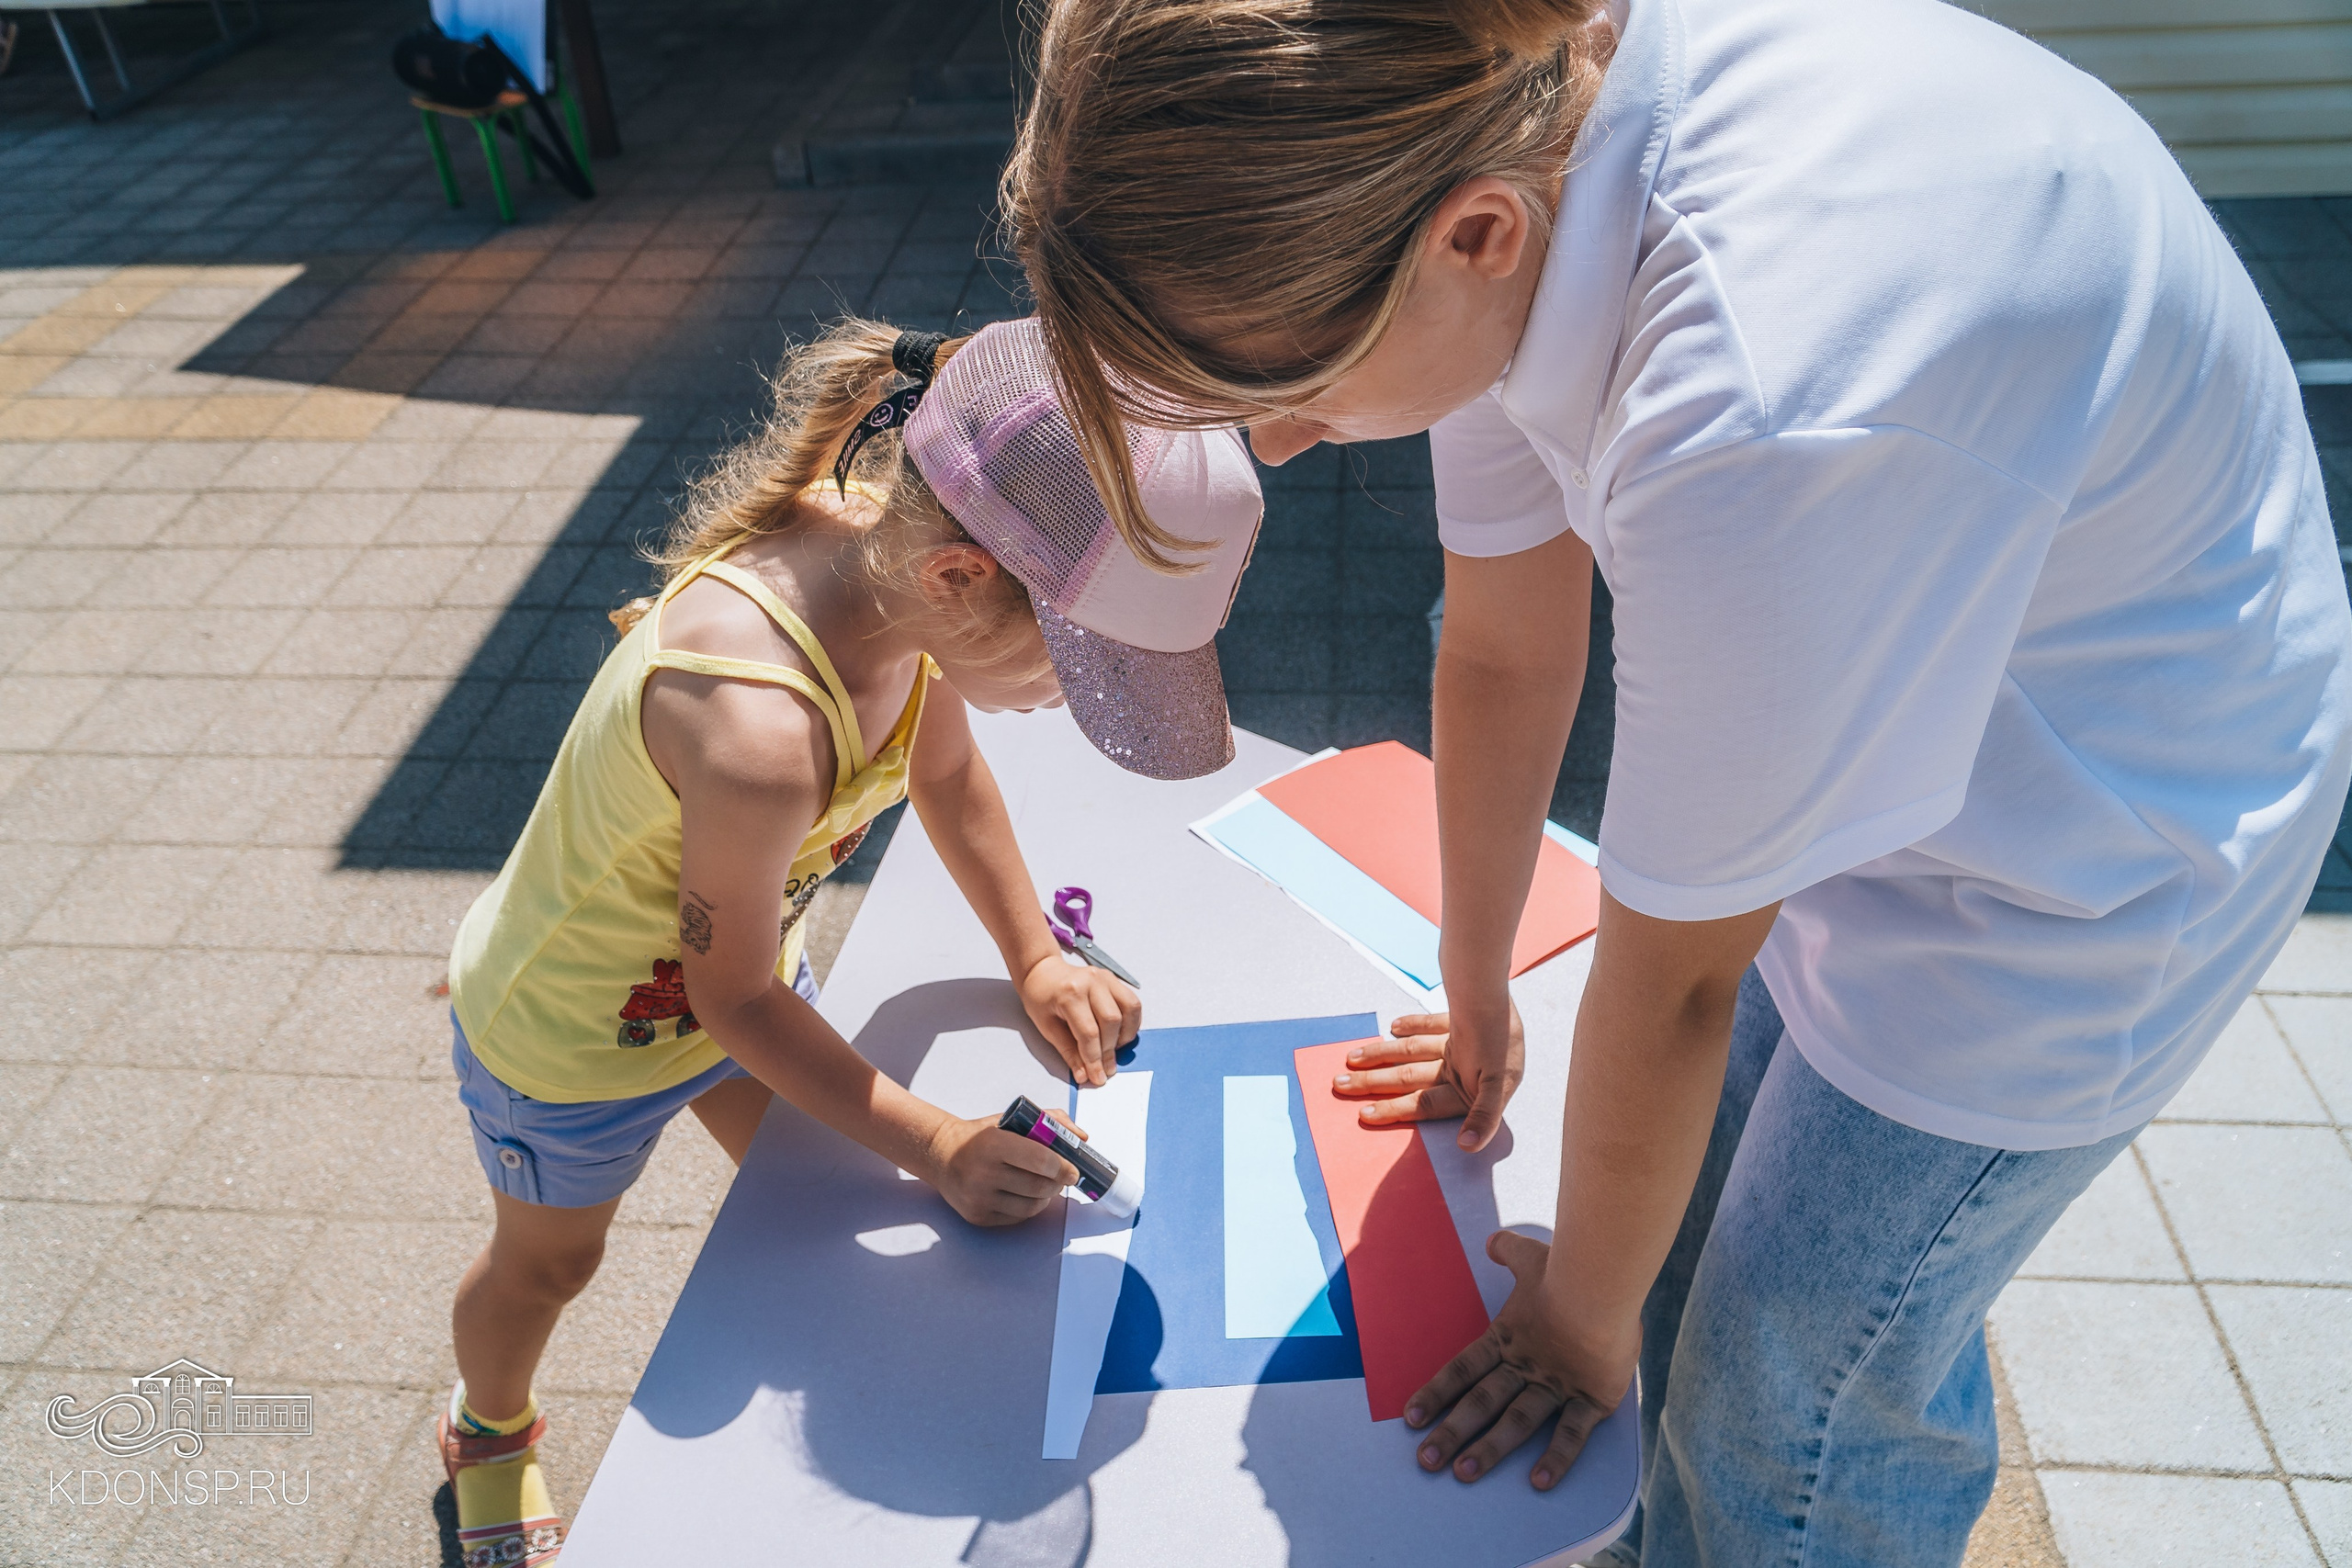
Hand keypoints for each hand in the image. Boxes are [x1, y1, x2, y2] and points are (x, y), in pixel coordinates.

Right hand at [925, 1113, 1078, 1226]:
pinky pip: (1017, 1217)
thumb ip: (1049, 1121)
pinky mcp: (978, 1216)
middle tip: (1065, 1177)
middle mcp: (983, 1172)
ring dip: (1047, 1197)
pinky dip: (1030, 1207)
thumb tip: (1081, 1138)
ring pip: (1031, 1206)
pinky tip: (1028, 1195)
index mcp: (993, 1143)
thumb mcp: (1011, 1119)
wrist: (941, 1156)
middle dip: (1059, 1183)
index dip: (1063, 1166)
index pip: (1040, 1160)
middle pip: (1039, 1187)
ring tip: (1047, 1185)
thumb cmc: (980, 1137)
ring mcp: (979, 1198)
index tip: (1073, 1168)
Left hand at [1018, 953, 1140, 1087]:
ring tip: (1113, 1049)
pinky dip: (1131, 1022)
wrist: (1043, 972)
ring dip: (1125, 1036)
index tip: (1097, 1077)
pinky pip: (1132, 1003)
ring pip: (1129, 1010)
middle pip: (1111, 1022)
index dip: (1095, 1059)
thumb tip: (1084, 1074)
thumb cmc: (1040, 997)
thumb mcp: (1047, 1027)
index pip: (1089, 1033)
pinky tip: (1120, 1034)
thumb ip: (1068, 1051)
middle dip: (1110, 1051)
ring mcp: (1105, 978)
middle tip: (1106, 1069)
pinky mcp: (1113, 980)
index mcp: (1070, 994)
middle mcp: (1091, 982)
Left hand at [1330, 995, 1523, 1149]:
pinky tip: (1393, 1027)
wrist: (1501, 990)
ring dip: (1384, 1054)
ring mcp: (1460, 1044)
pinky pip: (1432, 1024)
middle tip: (1341, 1084)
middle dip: (1376, 1083)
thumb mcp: (1498, 1083)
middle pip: (1411, 1078)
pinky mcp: (1461, 1018)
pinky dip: (1415, 1024)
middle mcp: (1463, 1070)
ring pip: (1414, 1052)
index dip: (1396, 1111)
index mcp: (1471, 1089)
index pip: (1425, 1104)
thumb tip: (1467, 1147)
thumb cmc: (1501, 1039)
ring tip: (1353, 1058)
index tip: (1364, 1114)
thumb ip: (1484, 1116)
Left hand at [1405, 1231, 1635, 1488]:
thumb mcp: (1533, 1256)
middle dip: (1452, 1433)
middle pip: (1482, 1403)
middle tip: (1425, 1462)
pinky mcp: (1592, 1398)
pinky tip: (1539, 1483)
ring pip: (1518, 1422)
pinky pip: (1572, 1434)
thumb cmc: (1567, 1270)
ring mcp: (1557, 1384)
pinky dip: (1556, 1458)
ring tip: (1464, 1474)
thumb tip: (1493, 1242)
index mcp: (1509, 1338)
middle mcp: (1527, 1366)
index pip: (1462, 1370)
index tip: (1409, 1419)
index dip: (1435, 1394)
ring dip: (1490, 1449)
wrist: (1603, 1285)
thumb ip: (1510, 1251)